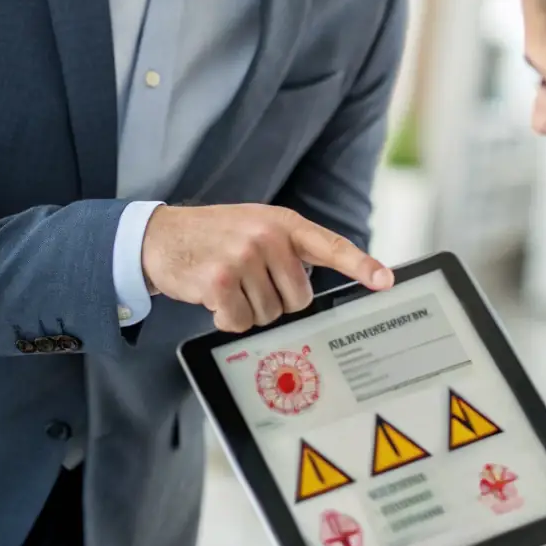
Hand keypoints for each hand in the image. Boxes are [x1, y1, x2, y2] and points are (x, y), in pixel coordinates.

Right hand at [141, 204, 393, 332]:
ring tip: (228, 285)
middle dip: (275, 301)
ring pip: (269, 315)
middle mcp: (268, 236)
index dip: (361, 265)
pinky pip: (240, 322)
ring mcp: (244, 257)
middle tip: (249, 283)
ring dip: (248, 311)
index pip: (331, 246)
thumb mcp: (256, 227)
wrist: (161, 236)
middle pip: (298, 299)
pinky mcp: (220, 281)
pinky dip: (227, 320)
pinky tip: (214, 298)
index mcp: (284, 223)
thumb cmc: (215, 236)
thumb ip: (288, 251)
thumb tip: (311, 292)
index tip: (384, 280)